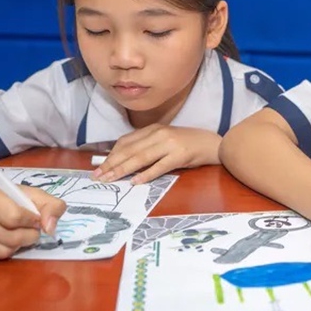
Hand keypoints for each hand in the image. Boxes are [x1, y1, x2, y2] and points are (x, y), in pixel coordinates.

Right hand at [0, 182, 66, 259]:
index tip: (35, 219)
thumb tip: (50, 228)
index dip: (33, 222)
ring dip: (16, 247)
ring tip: (14, 234)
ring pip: (1, 252)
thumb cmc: (7, 198)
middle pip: (10, 238)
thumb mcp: (32, 195)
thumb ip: (52, 206)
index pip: (14, 217)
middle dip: (28, 237)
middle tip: (29, 231)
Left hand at [93, 126, 221, 183]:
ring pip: (141, 158)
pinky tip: (136, 181)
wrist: (213, 143)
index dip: (111, 154)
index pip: (126, 141)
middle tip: (98, 176)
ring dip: (123, 169)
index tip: (99, 167)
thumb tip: (123, 160)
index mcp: (154, 129)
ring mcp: (170, 144)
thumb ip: (147, 146)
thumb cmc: (188, 144)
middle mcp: (160, 134)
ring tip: (110, 179)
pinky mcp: (180, 155)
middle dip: (112, 164)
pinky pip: (159, 166)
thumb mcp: (165, 140)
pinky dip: (146, 174)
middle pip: (130, 150)